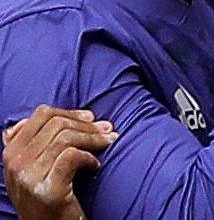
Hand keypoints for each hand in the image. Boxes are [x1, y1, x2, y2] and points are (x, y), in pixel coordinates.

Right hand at [2, 106, 116, 219]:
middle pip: (57, 124)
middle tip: (108, 131)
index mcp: (11, 151)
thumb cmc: (48, 195)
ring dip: (93, 139)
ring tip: (107, 144)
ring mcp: (28, 177)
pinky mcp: (47, 190)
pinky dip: (89, 157)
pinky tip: (95, 165)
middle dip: (87, 125)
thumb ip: (39, 142)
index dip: (71, 113)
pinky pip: (71, 156)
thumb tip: (70, 114)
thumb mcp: (34, 166)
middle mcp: (14, 162)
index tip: (91, 118)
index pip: (42, 115)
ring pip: (66, 138)